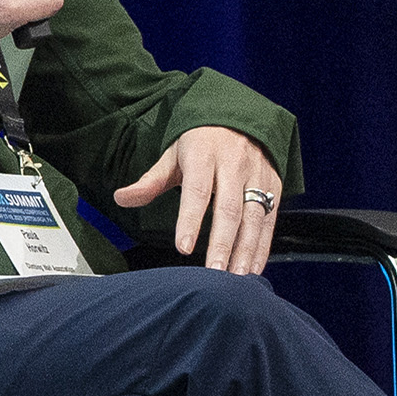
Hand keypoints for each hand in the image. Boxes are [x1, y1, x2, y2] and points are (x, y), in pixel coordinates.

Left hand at [115, 126, 281, 271]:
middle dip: (223, 243)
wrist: (239, 118)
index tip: (183, 247)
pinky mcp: (275, 185)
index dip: (191, 220)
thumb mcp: (172, 155)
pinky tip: (253, 267)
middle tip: (215, 272)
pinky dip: (263, 246)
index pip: (198, 191)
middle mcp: (235, 165)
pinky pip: (270, 219)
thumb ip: (150, 181)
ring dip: (246, 250)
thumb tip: (121, 198)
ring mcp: (257, 175)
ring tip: (236, 277)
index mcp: (205, 155)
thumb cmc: (200, 142)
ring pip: (254, 217)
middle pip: (230, 208)